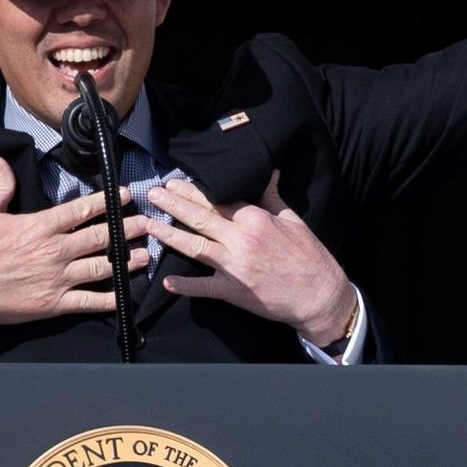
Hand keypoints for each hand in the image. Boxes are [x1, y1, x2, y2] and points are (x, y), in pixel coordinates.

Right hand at [0, 157, 150, 350]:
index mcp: (40, 226)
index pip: (81, 210)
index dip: (107, 202)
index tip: (125, 196)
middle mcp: (54, 251)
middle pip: (100, 237)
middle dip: (126, 229)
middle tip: (146, 224)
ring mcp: (57, 278)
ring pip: (101, 267)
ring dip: (125, 261)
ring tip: (143, 255)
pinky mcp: (55, 304)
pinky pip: (89, 301)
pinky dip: (110, 299)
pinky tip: (125, 295)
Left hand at [145, 170, 356, 345]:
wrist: (318, 295)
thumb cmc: (308, 256)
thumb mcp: (293, 220)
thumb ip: (272, 196)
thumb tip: (268, 172)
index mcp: (254, 219)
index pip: (217, 200)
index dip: (193, 191)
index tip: (175, 183)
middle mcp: (240, 240)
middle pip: (200, 218)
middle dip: (174, 205)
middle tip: (153, 194)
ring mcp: (234, 267)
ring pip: (194, 247)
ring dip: (169, 235)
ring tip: (148, 224)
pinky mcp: (233, 291)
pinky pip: (203, 288)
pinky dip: (185, 285)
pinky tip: (167, 281)